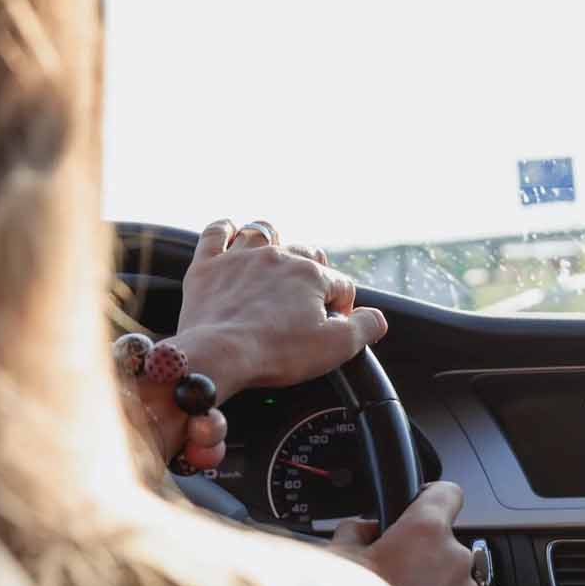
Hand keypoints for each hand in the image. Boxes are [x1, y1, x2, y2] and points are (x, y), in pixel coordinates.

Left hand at [173, 219, 388, 401]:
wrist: (219, 356)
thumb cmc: (277, 352)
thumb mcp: (337, 347)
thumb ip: (366, 327)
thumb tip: (377, 318)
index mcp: (311, 275)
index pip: (341, 284)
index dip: (342, 308)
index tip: (332, 328)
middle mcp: (278, 257)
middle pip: (306, 253)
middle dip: (314, 273)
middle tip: (308, 300)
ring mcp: (240, 258)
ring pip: (264, 233)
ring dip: (275, 242)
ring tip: (276, 261)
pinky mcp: (207, 266)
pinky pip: (216, 232)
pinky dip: (225, 229)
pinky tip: (231, 233)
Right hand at [331, 482, 480, 585]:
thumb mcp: (335, 558)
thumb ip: (355, 530)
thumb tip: (362, 528)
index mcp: (425, 531)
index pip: (447, 492)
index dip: (430, 496)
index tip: (418, 504)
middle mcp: (454, 559)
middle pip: (443, 541)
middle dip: (419, 552)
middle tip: (387, 571)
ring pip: (450, 577)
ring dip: (429, 584)